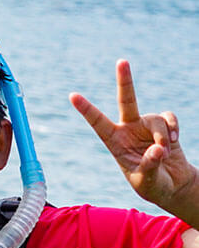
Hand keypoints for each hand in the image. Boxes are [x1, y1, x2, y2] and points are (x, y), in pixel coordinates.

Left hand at [69, 59, 197, 221]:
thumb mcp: (146, 181)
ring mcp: (145, 126)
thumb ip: (149, 166)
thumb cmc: (152, 185)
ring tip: (163, 153)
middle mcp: (128, 130)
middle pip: (126, 100)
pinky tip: (174, 141)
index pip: (98, 123)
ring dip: (162, 135)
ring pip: (155, 119)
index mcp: (114, 142)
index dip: (86, 109)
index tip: (72, 95)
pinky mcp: (164, 127)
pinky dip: (173, 128)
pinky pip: (169, 119)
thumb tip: (157, 149)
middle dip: (125, 81)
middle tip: (122, 61)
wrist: (172, 185)